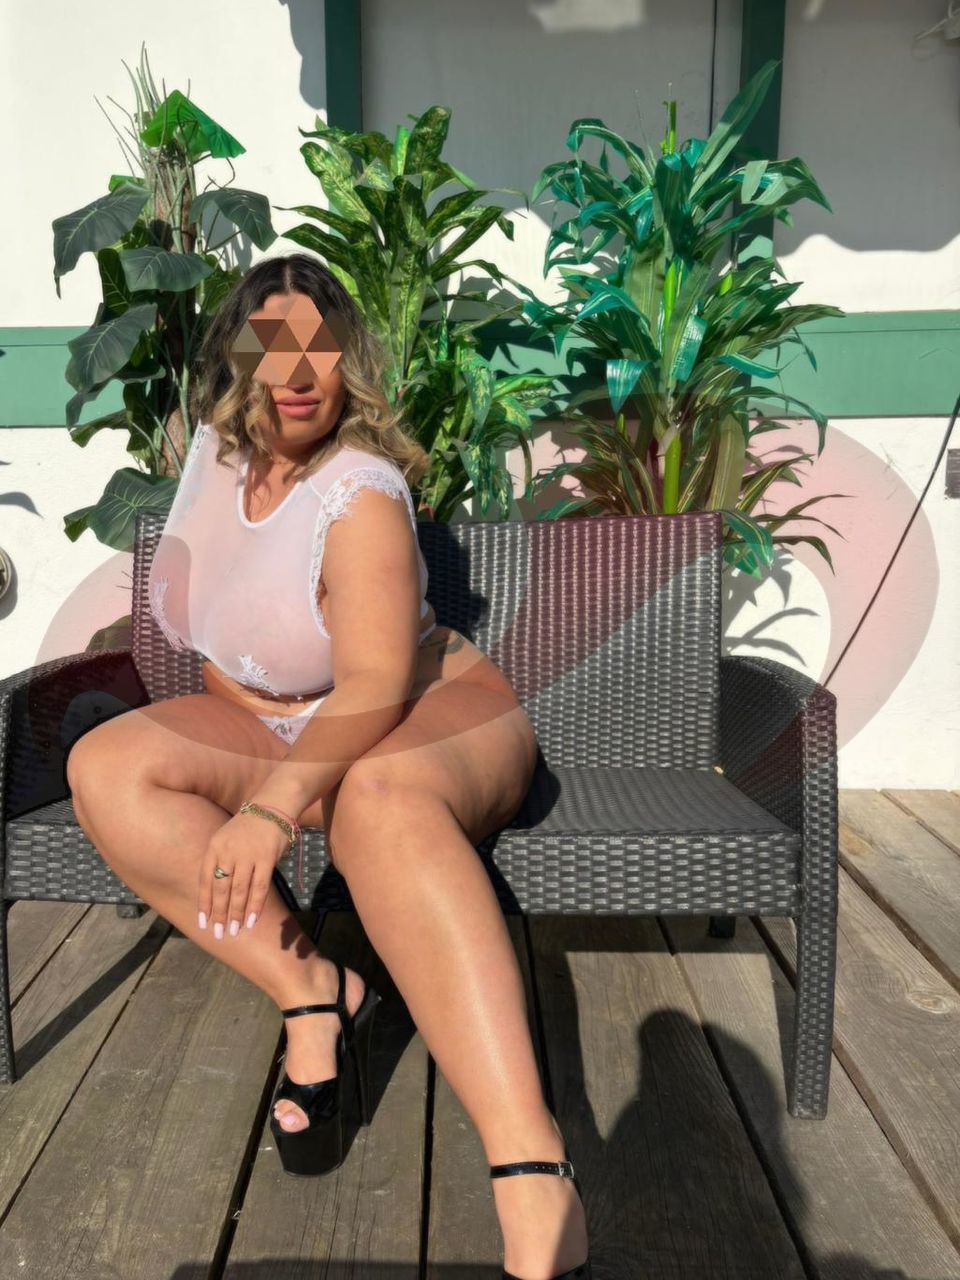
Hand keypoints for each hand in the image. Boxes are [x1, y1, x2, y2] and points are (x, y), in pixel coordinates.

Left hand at [198, 809, 289, 938]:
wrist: (271, 807)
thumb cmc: (247, 826)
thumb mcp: (225, 838)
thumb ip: (219, 861)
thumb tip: (215, 892)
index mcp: (214, 847)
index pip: (205, 880)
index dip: (204, 902)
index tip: (202, 923)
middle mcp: (228, 852)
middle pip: (221, 888)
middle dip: (219, 914)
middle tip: (218, 933)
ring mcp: (248, 855)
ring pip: (239, 891)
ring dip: (236, 913)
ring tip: (234, 931)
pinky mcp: (267, 858)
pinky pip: (260, 887)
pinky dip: (256, 906)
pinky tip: (252, 920)